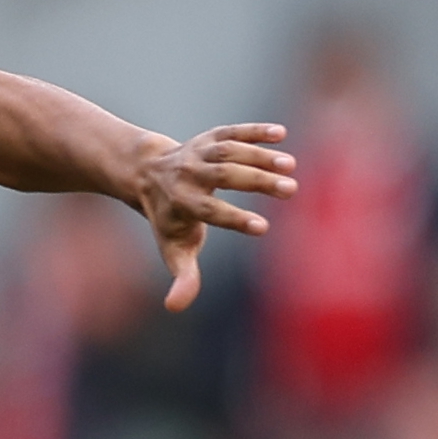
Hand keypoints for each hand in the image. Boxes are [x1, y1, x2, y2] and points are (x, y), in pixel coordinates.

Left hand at [127, 122, 294, 308]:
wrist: (148, 174)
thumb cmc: (170, 218)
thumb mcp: (174, 249)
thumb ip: (182, 277)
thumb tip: (174, 308)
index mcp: (183, 203)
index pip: (210, 211)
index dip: (235, 219)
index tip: (263, 228)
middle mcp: (190, 175)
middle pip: (225, 176)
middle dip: (257, 181)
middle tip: (290, 189)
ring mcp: (200, 153)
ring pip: (230, 151)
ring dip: (260, 155)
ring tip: (290, 165)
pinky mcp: (211, 137)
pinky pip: (233, 130)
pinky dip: (255, 130)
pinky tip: (280, 134)